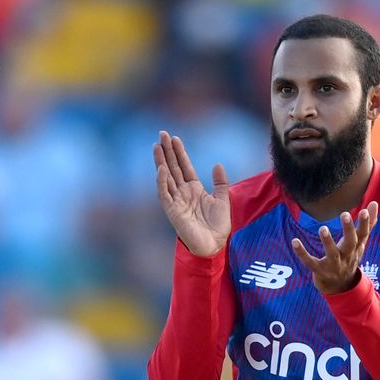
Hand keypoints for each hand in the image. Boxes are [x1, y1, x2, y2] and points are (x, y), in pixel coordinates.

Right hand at [153, 131, 230, 255]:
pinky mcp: (172, 211)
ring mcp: (176, 201)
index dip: (180, 153)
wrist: (214, 245)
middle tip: (161, 134)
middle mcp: (183, 193)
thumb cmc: (218, 226)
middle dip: (167, 151)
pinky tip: (161, 169)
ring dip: (161, 162)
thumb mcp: (223, 199)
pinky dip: (162, 182)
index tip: (175, 138)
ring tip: (157, 146)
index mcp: (194, 189)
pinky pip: (165, 194)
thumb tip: (217, 164)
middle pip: (173, 168)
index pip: (184, 167)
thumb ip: (220, 182)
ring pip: (166, 178)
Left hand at [291, 201, 378, 294]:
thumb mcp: (359, 242)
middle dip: (348, 229)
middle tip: (345, 214)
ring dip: (327, 241)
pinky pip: (310, 262)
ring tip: (322, 228)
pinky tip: (294, 241)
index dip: (365, 223)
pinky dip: (302, 253)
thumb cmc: (349, 257)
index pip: (363, 234)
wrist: (340, 286)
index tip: (364, 211)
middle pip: (350, 243)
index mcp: (356, 247)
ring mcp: (333, 265)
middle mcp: (346, 256)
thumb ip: (367, 224)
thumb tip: (375, 203)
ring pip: (331, 253)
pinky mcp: (319, 270)